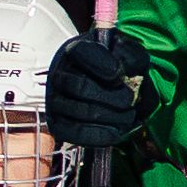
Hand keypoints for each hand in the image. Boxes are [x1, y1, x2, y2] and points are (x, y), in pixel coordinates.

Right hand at [43, 30, 154, 147]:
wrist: (113, 92)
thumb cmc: (120, 71)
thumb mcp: (130, 56)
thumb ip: (132, 57)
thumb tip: (123, 73)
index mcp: (75, 51)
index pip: (80, 52)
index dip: (103, 65)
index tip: (120, 75)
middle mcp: (59, 74)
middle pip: (81, 87)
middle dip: (113, 97)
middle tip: (131, 100)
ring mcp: (55, 101)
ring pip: (81, 112)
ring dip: (112, 116)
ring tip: (128, 115)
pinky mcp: (58, 125)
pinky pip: (76, 133)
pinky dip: (101, 134)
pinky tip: (116, 130)